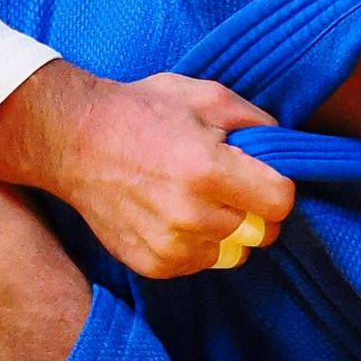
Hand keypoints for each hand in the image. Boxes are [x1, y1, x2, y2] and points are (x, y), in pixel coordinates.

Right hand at [0, 63, 293, 278]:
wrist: (73, 140)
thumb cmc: (141, 111)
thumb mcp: (206, 96)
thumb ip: (257, 122)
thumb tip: (288, 151)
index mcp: (207, 171)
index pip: (281, 202)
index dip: (277, 186)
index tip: (260, 174)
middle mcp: (189, 216)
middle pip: (262, 232)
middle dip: (255, 209)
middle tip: (227, 184)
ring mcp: (169, 246)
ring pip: (234, 252)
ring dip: (227, 229)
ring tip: (196, 197)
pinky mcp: (152, 264)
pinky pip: (202, 263)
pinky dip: (198, 243)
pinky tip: (174, 213)